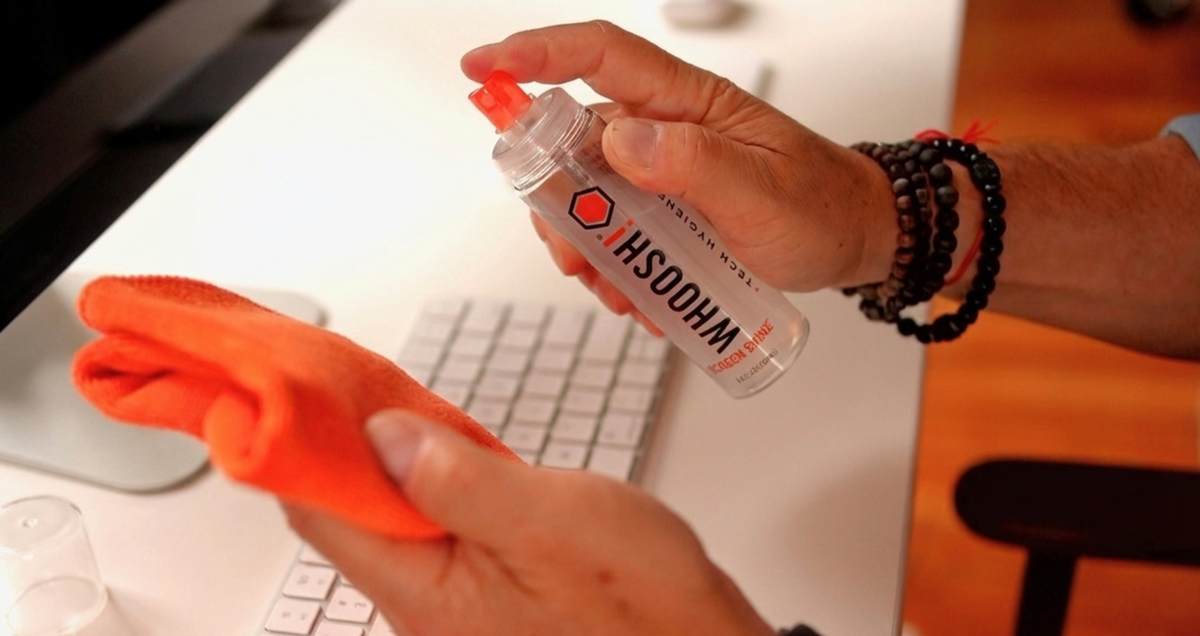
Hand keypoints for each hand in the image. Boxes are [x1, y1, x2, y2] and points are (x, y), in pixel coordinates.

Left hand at [285, 409, 777, 635]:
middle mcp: (424, 608)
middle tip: (364, 382)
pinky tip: (452, 457)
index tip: (303, 387)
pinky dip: (430, 484)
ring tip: (408, 409)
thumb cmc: (643, 605)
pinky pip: (432, 531)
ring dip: (394, 461)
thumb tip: (381, 433)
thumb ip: (458, 477)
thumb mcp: (553, 520)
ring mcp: (451, 605)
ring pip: (392, 519)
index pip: (321, 512)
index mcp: (426, 592)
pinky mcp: (481, 593)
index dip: (303, 443)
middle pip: (349, 515)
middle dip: (350, 444)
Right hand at [461, 21, 897, 316]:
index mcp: (687, 102)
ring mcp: (660, 170)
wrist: (852, 238)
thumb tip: (619, 140)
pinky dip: (612, 267)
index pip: (601, 57)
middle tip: (574, 254)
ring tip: (618, 289)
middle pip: (573, 142)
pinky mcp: (663, 209)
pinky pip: (613, 230)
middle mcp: (664, 128)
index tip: (482, 68)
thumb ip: (695, 164)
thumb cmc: (821, 205)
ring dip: (585, 246)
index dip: (536, 54)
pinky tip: (639, 295)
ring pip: (585, 195)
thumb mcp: (764, 193)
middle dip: (556, 199)